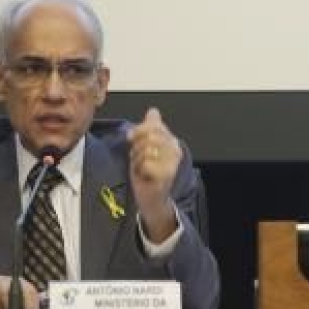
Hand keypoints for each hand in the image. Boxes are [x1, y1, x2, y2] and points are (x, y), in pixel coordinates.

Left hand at [128, 108, 182, 241]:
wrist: (151, 197)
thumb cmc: (148, 173)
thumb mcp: (147, 146)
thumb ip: (151, 127)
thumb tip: (153, 111)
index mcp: (172, 141)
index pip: (153, 125)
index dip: (139, 131)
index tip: (132, 139)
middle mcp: (176, 150)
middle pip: (150, 135)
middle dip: (137, 147)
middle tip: (138, 158)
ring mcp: (173, 163)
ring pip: (147, 149)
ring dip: (138, 160)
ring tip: (142, 167)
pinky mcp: (167, 175)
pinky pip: (147, 164)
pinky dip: (141, 170)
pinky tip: (145, 175)